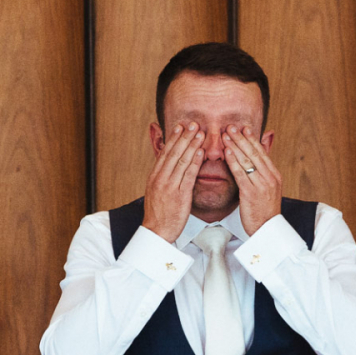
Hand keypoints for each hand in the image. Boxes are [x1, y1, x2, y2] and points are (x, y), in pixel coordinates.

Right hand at [141, 123, 203, 241]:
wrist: (156, 231)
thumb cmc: (159, 213)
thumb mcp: (156, 191)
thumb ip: (163, 176)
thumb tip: (168, 164)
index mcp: (155, 176)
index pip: (165, 152)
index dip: (173, 138)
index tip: (180, 126)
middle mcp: (161, 178)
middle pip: (173, 153)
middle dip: (184, 137)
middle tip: (192, 123)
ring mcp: (170, 186)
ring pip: (181, 161)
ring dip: (191, 145)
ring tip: (199, 133)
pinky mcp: (180, 195)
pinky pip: (188, 176)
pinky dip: (194, 162)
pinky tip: (201, 152)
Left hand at [222, 125, 281, 233]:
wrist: (267, 230)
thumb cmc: (265, 210)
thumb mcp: (269, 187)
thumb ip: (264, 169)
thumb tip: (262, 155)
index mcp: (275, 175)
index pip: (262, 152)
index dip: (251, 139)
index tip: (243, 127)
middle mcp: (270, 177)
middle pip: (254, 153)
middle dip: (242, 138)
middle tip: (231, 126)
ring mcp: (262, 185)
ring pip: (247, 161)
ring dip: (235, 146)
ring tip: (225, 135)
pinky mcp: (252, 193)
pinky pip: (241, 174)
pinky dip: (234, 161)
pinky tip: (227, 152)